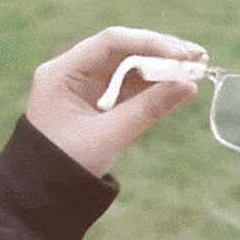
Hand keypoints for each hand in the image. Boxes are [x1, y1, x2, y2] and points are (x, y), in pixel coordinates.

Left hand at [25, 27, 206, 177]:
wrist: (42, 197)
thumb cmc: (64, 169)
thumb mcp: (108, 137)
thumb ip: (148, 109)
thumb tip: (189, 86)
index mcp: (61, 73)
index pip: (110, 42)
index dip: (149, 43)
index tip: (182, 54)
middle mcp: (71, 72)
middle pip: (122, 48)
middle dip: (160, 52)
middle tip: (198, 56)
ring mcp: (84, 85)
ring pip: (128, 65)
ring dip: (161, 66)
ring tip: (196, 67)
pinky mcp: (97, 101)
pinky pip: (128, 84)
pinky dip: (153, 83)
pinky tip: (179, 83)